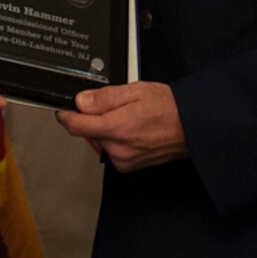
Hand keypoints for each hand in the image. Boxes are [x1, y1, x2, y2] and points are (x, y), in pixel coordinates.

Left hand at [55, 81, 186, 171]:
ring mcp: (123, 160)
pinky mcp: (128, 166)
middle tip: (116, 106)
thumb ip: (105, 97)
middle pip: (89, 132)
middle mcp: (118, 149)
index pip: (77, 126)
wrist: (192, 127)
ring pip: (100, 141)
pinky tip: (133, 130)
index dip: (67, 115)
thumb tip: (81, 101)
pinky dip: (116, 140)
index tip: (64, 109)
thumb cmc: (169, 108)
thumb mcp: (136, 91)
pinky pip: (111, 150)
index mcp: (117, 127)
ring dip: (106, 129)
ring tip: (129, 118)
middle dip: (95, 118)